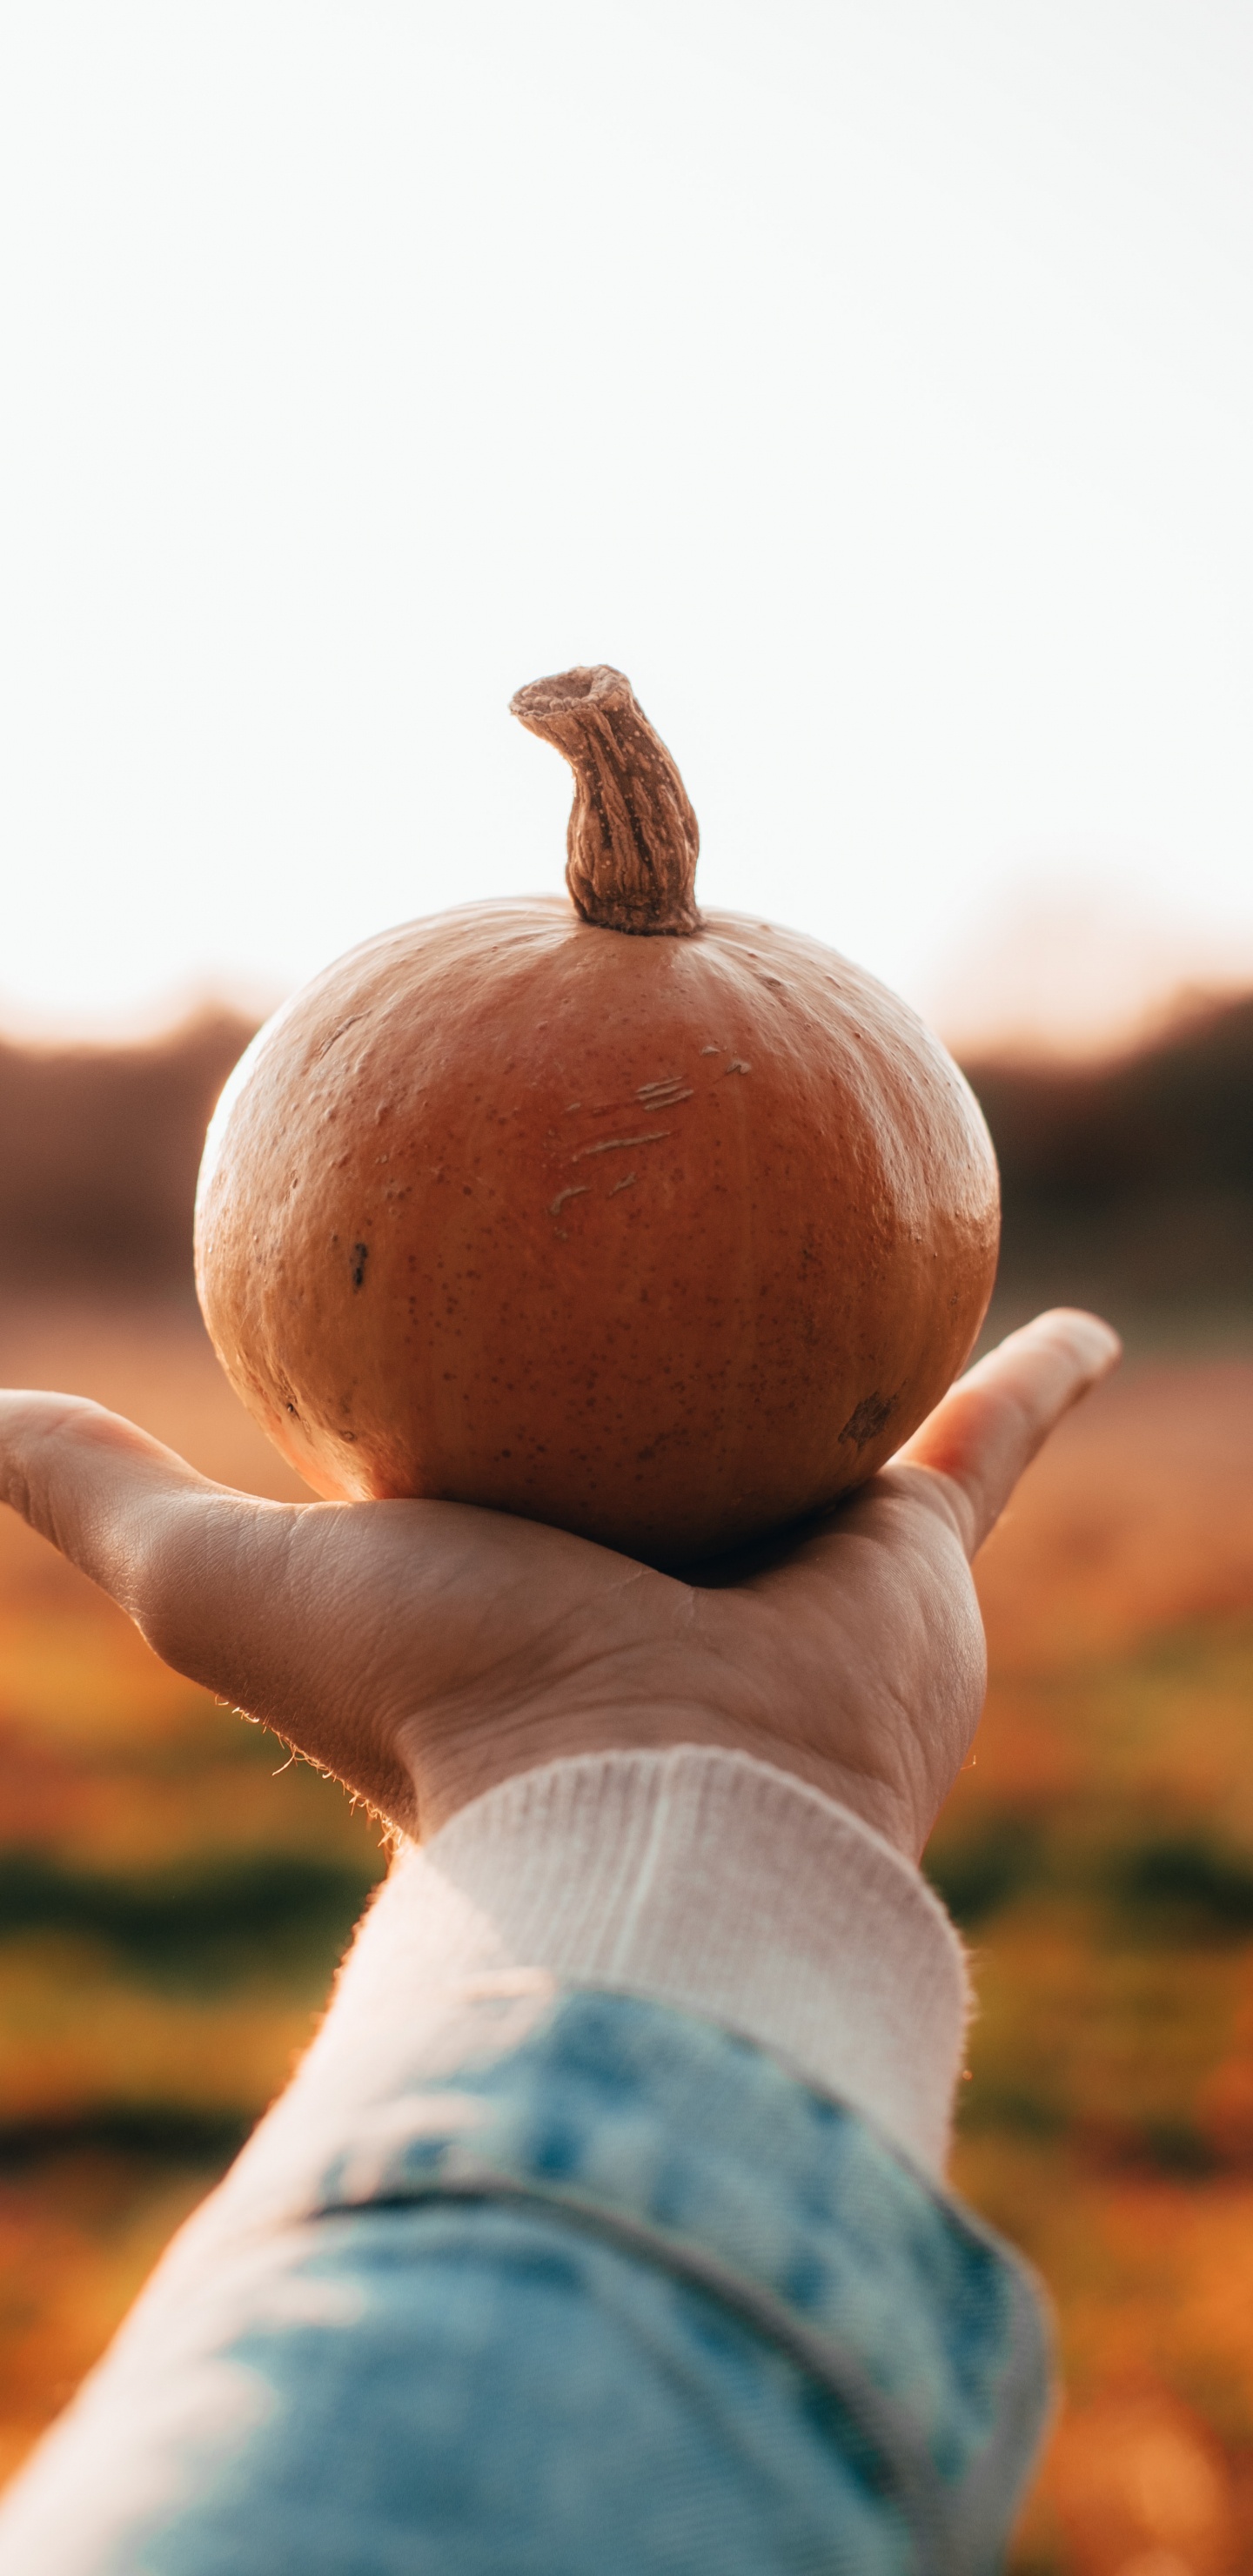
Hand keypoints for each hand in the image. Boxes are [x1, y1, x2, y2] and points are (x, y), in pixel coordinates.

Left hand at [0, 1310, 1118, 1858]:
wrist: (647, 1812)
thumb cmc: (433, 1708)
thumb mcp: (223, 1579)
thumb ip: (104, 1497)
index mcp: (526, 1578)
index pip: (510, 1459)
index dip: (495, 1407)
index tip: (484, 1355)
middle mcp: (663, 1567)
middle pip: (673, 1431)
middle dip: (684, 1389)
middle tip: (688, 1296)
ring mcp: (794, 1558)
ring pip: (837, 1421)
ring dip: (861, 1364)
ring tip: (893, 1269)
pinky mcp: (913, 1547)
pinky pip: (989, 1431)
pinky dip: (1038, 1377)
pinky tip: (1068, 1317)